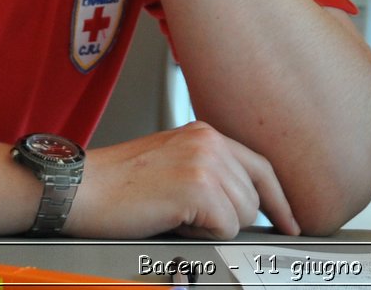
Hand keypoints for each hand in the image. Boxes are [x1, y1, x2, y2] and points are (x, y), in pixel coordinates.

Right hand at [64, 120, 298, 238]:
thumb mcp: (171, 161)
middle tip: (190, 221)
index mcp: (206, 133)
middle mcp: (211, 142)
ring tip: (175, 216)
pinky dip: (202, 236)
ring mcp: (207, 162)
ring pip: (243, 215)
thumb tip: (241, 205)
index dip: (279, 200)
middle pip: (255, 196)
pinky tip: (173, 221)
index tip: (291, 222)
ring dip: (212, 228)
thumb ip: (208, 171)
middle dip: (230, 219)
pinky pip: (226, 228)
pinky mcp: (199, 187)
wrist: (79, 188)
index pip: (262, 167)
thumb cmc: (116, 184)